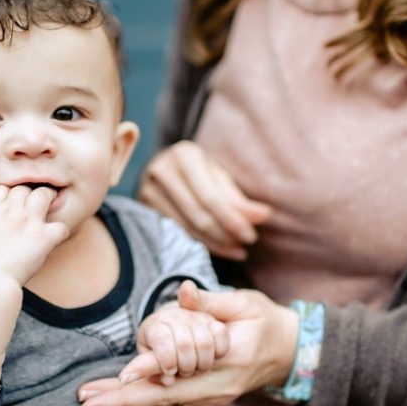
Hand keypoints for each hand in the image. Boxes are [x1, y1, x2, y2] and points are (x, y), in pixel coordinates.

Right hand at [0, 184, 68, 284]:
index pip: (3, 188)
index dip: (7, 195)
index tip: (9, 205)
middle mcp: (12, 211)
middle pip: (24, 188)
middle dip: (27, 195)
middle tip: (31, 204)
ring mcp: (30, 223)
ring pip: (44, 195)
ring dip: (47, 199)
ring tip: (49, 207)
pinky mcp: (44, 238)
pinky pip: (61, 227)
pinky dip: (60, 232)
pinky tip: (54, 239)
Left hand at [78, 286, 298, 405]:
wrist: (289, 350)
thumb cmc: (264, 320)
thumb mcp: (244, 302)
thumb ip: (211, 300)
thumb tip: (183, 290)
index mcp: (229, 356)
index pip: (182, 365)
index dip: (150, 369)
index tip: (121, 376)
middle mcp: (219, 384)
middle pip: (163, 394)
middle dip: (121, 399)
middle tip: (86, 404)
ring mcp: (214, 396)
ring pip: (164, 405)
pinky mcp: (209, 399)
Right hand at [138, 140, 271, 259]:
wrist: (161, 166)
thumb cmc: (197, 171)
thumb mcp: (218, 176)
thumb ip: (238, 198)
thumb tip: (263, 216)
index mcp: (185, 155)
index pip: (211, 197)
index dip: (232, 219)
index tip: (251, 235)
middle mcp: (162, 170)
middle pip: (198, 214)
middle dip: (226, 233)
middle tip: (246, 244)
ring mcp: (148, 190)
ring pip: (187, 227)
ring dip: (216, 243)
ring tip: (237, 250)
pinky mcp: (143, 207)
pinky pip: (177, 232)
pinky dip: (201, 243)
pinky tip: (219, 248)